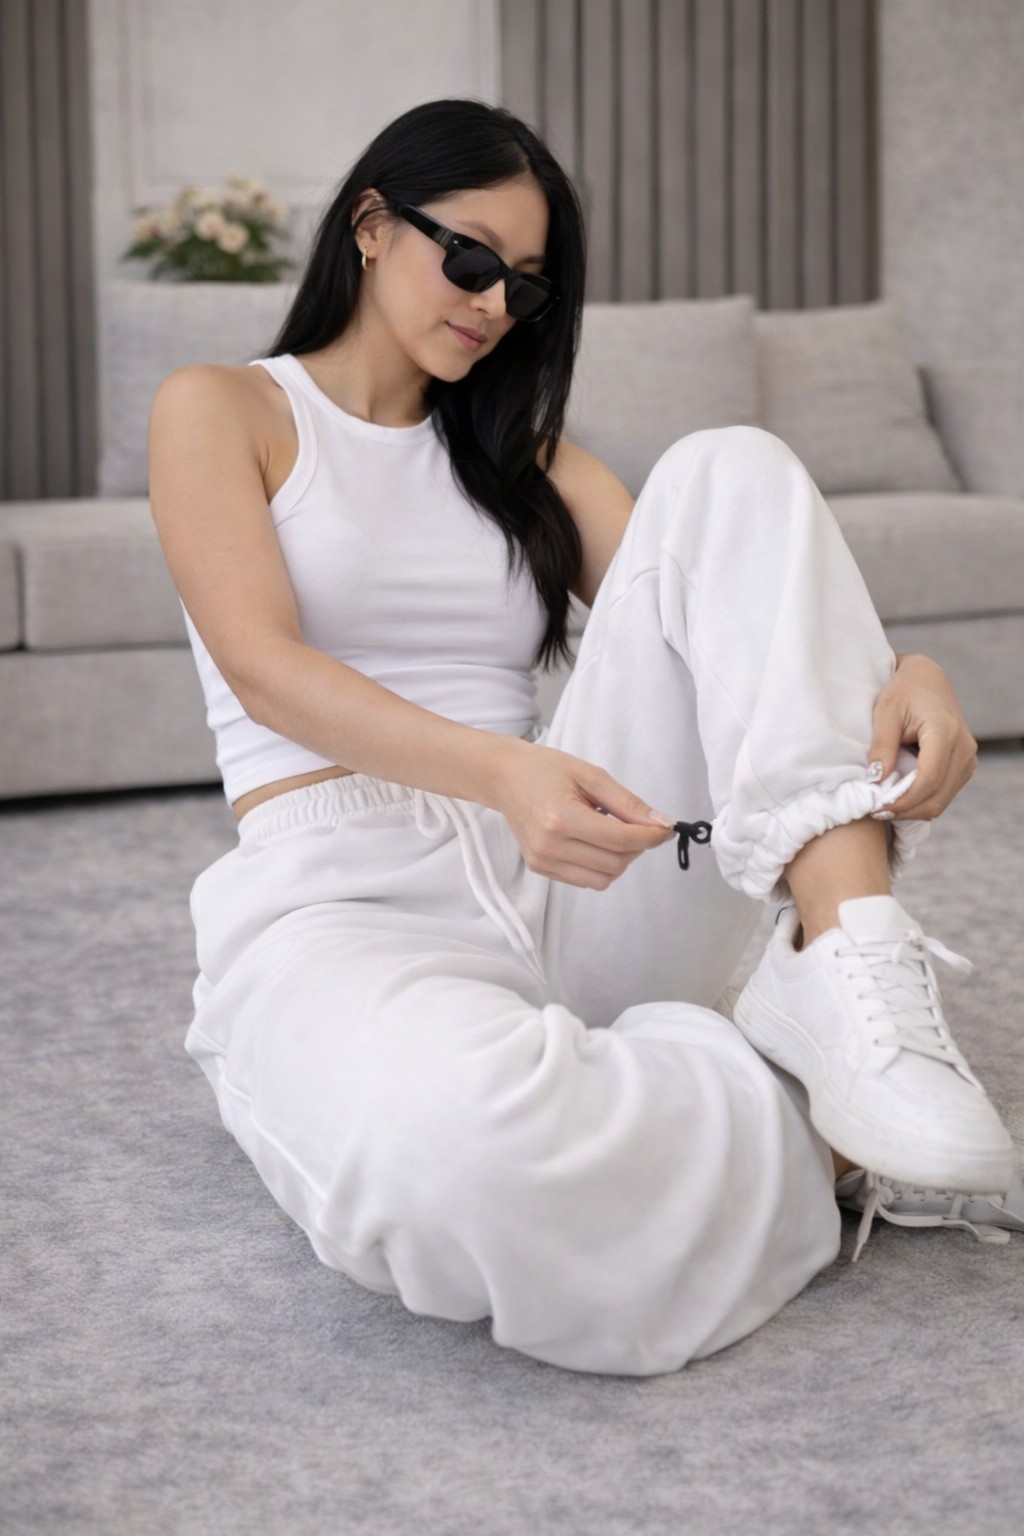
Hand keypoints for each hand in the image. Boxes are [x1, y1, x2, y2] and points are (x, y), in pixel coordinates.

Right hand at [490, 738, 676, 888]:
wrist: (505, 778)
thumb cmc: (545, 770)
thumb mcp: (591, 775)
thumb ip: (627, 803)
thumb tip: (660, 822)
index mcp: (562, 818)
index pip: (621, 840)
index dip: (651, 836)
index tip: (667, 828)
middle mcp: (551, 846)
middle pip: (616, 864)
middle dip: (637, 847)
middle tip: (638, 826)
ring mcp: (544, 861)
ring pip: (603, 879)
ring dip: (620, 860)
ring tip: (612, 833)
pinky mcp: (541, 869)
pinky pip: (586, 880)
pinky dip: (601, 866)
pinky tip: (593, 841)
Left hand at [868, 652, 977, 819]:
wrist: (928, 679)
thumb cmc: (903, 690)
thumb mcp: (886, 712)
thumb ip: (882, 745)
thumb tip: (875, 780)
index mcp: (945, 732)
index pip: (928, 779)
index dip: (903, 800)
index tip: (875, 807)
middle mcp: (964, 748)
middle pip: (936, 796)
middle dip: (905, 810)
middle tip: (875, 811)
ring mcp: (968, 759)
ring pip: (941, 801)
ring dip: (913, 810)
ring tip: (884, 806)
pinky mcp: (964, 766)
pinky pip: (944, 795)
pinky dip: (921, 802)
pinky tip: (899, 798)